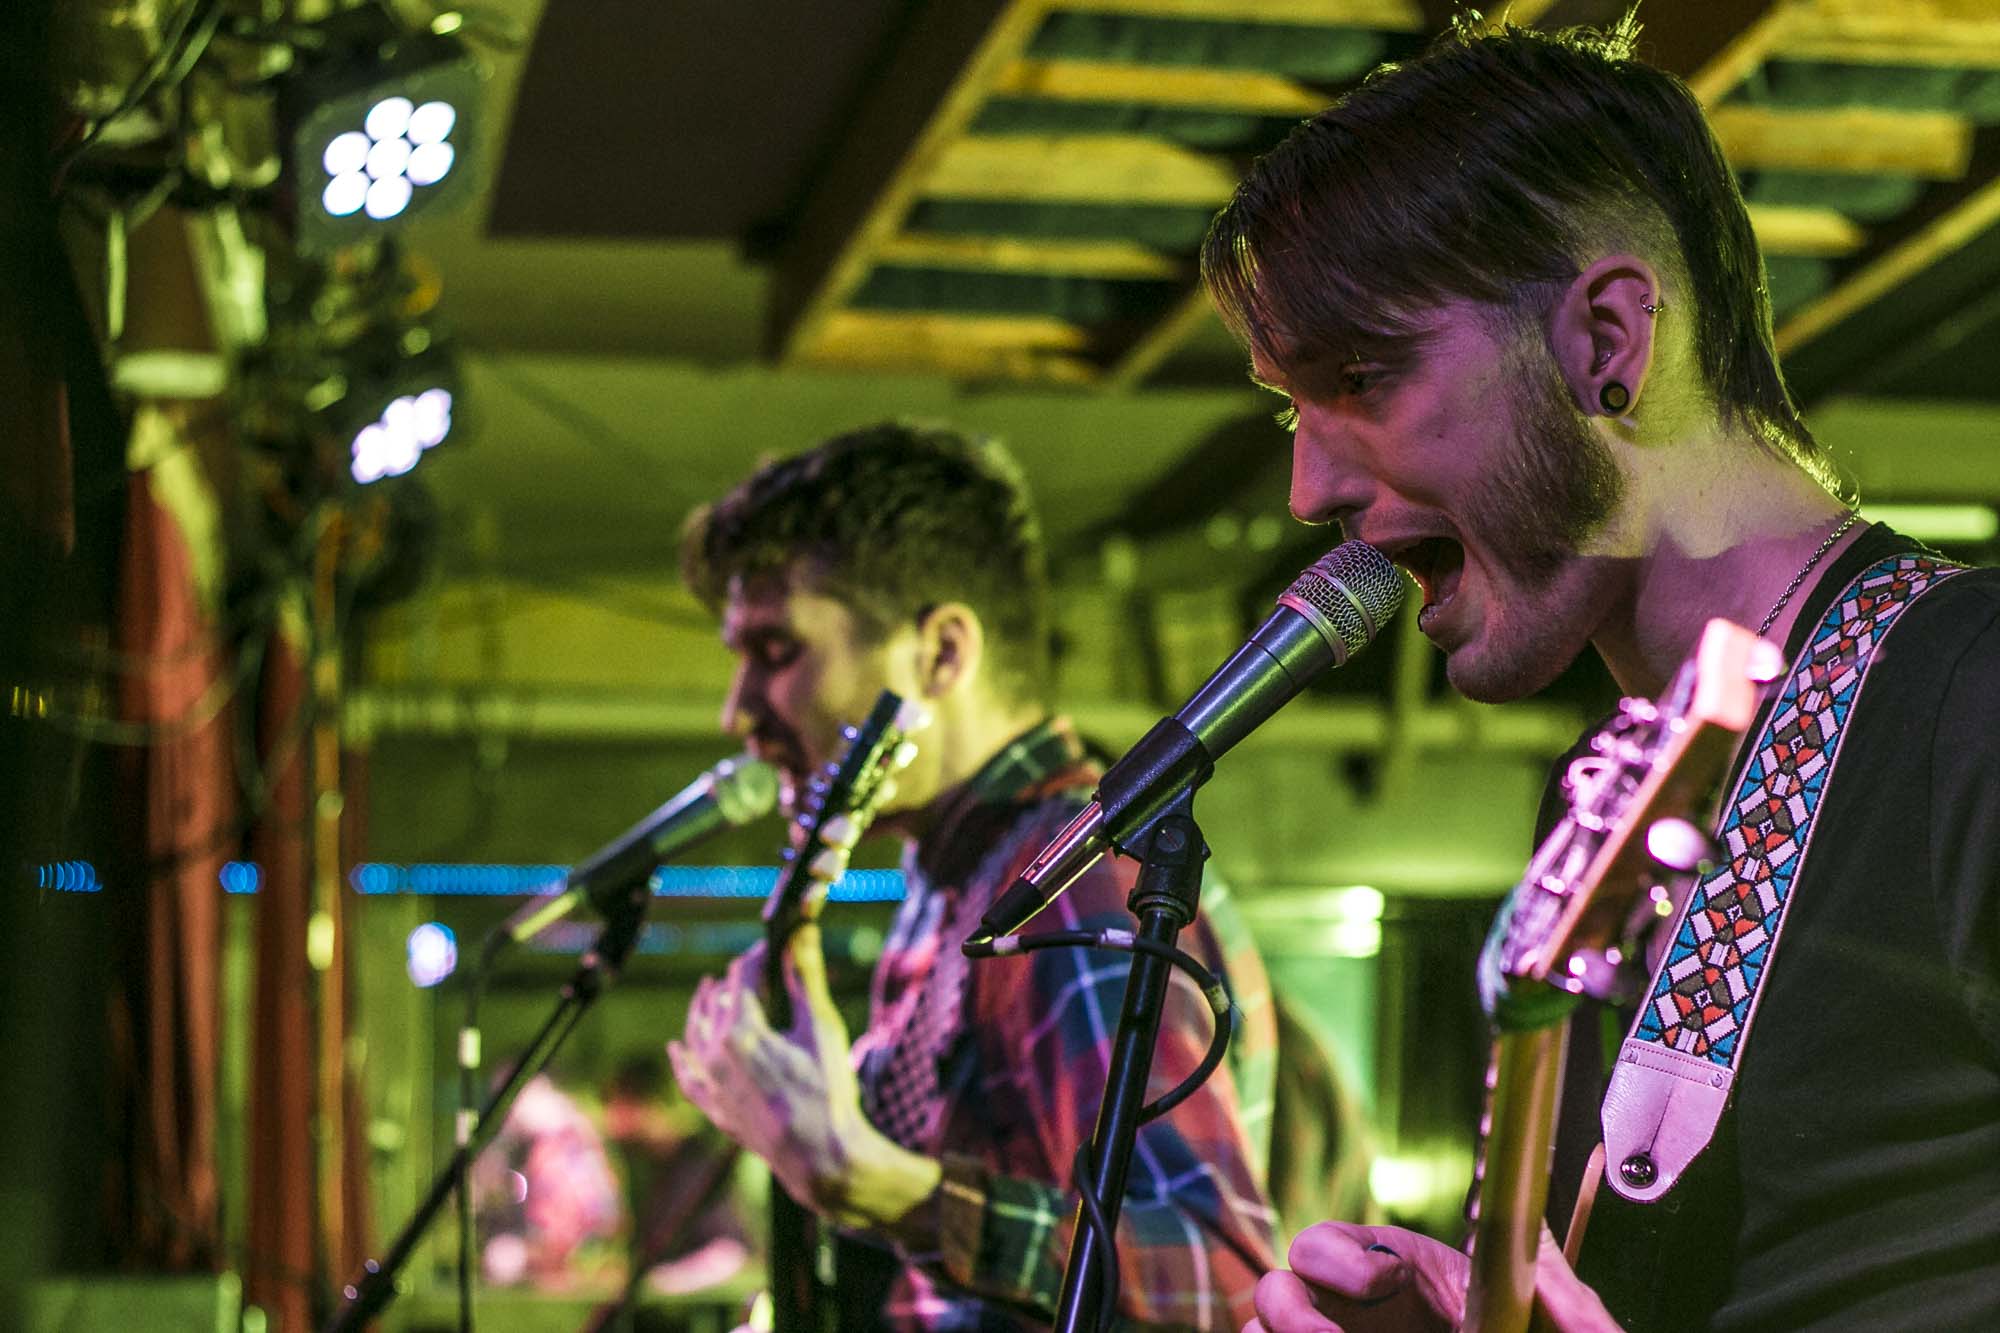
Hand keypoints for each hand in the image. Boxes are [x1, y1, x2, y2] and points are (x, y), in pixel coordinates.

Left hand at [667, 926, 938, 1228]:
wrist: (819, 1157)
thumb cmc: (827, 1091)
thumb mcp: (821, 1028)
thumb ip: (807, 977)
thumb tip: (802, 931)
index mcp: (741, 1030)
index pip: (742, 978)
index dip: (757, 958)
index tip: (770, 946)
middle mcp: (715, 1054)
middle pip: (715, 1003)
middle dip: (732, 981)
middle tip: (750, 968)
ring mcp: (711, 1084)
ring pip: (696, 1036)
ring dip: (702, 1010)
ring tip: (709, 991)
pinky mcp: (713, 1109)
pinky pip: (688, 1078)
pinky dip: (682, 1060)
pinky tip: (677, 1047)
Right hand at [1246, 1222, 1622, 1332]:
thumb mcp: (1546, 1324)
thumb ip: (1563, 1299)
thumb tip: (1546, 1244)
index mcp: (1394, 1278)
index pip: (1331, 1243)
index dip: (1344, 1257)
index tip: (1386, 1279)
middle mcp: (1347, 1314)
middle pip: (1278, 1287)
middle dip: (1290, 1309)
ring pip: (1259, 1332)